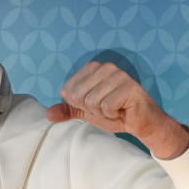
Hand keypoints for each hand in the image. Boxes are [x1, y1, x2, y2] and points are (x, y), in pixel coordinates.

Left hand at [46, 61, 188, 158]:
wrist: (140, 122)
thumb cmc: (115, 113)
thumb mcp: (87, 112)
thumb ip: (68, 110)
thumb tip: (49, 114)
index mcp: (92, 68)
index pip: (67, 91)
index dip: (79, 105)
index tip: (96, 105)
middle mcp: (104, 67)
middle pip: (77, 96)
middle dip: (90, 109)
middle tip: (106, 107)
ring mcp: (118, 74)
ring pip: (91, 101)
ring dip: (102, 113)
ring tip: (115, 108)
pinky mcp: (128, 86)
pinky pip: (106, 106)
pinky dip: (112, 114)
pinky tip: (122, 110)